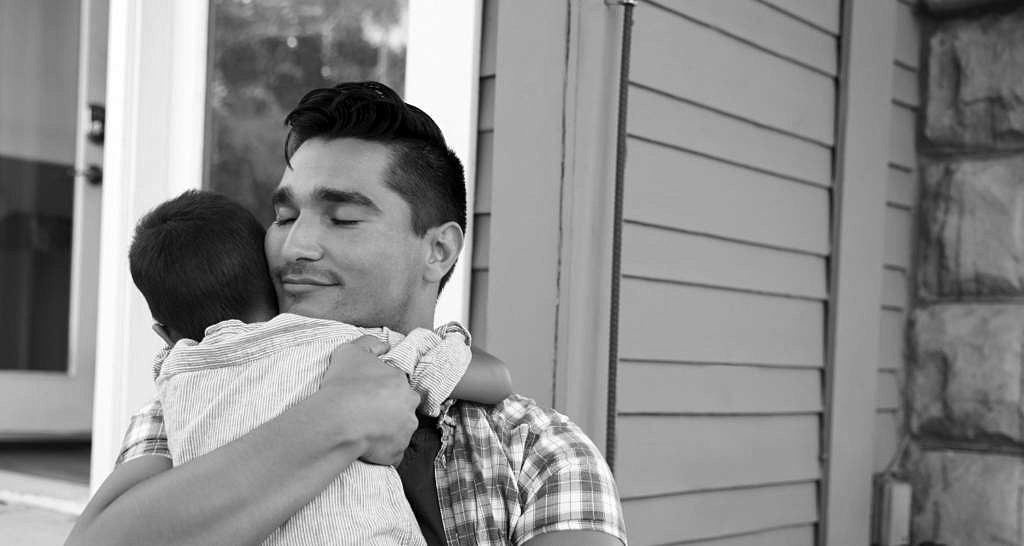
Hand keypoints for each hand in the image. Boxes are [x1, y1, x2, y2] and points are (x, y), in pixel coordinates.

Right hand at [321, 335, 418, 465]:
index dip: (381, 390)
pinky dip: (383, 451)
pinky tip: (367, 447)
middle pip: (402, 408)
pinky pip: (392, 453)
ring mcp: (405, 431)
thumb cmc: (344, 384)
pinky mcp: (396, 452)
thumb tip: (384, 345)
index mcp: (401, 382)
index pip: (397, 385)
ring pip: (400, 430)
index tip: (366, 395)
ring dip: (388, 431)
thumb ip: (369, 344)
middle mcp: (409, 407)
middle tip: (366, 414)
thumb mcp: (351, 351)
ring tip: (364, 431)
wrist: (339, 419)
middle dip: (390, 411)